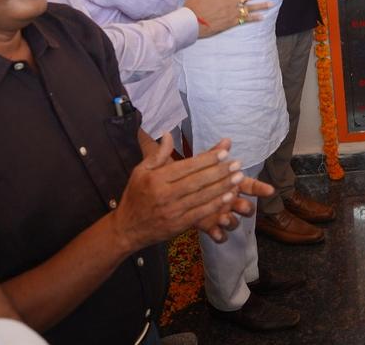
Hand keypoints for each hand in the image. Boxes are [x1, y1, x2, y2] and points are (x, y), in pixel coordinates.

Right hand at [111, 136, 261, 251]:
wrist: (126, 229)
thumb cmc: (134, 196)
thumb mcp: (140, 171)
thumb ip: (157, 154)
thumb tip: (168, 134)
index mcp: (155, 179)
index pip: (186, 166)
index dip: (207, 159)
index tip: (224, 152)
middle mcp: (164, 194)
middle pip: (197, 181)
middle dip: (219, 171)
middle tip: (237, 163)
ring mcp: (172, 211)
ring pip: (201, 197)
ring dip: (222, 187)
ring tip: (238, 177)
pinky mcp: (177, 225)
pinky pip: (200, 213)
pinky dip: (216, 205)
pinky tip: (229, 197)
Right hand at [185, 0, 273, 36]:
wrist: (191, 22)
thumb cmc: (195, 4)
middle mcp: (231, 2)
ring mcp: (232, 13)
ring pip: (250, 8)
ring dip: (262, 6)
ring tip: (271, 4)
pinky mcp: (230, 23)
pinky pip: (245, 20)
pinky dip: (254, 18)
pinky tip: (261, 17)